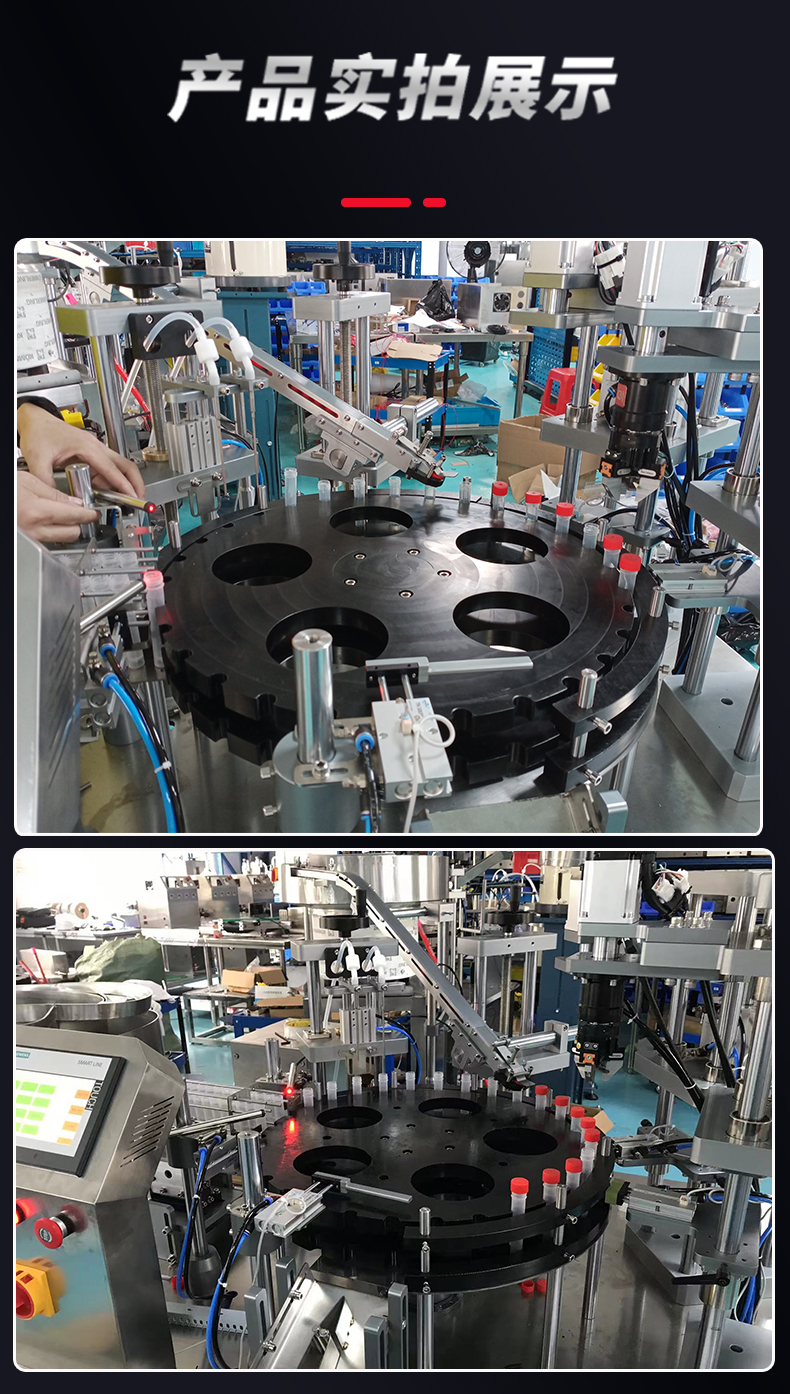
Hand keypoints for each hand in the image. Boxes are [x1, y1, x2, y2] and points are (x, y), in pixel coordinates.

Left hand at [17, 402, 145, 498]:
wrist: (36, 420)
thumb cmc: (39, 432)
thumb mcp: (38, 461)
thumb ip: (47, 484)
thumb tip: (59, 501)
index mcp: (86, 447)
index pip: (111, 468)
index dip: (124, 484)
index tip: (133, 496)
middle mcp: (95, 446)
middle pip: (125, 464)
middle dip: (135, 482)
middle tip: (138, 498)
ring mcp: (95, 449)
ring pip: (118, 467)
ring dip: (120, 483)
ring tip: (119, 499)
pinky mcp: (91, 453)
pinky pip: (106, 469)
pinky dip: (108, 480)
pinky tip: (101, 490)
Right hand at [17, 472, 100, 543]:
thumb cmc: (5, 490)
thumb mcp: (28, 481)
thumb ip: (54, 493)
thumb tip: (75, 502)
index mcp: (37, 511)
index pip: (75, 516)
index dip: (89, 513)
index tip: (93, 512)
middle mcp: (35, 529)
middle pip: (73, 533)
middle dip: (79, 522)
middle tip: (80, 512)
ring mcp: (31, 539)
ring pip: (62, 539)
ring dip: (67, 528)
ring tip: (62, 515)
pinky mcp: (29, 542)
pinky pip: (48, 541)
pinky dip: (53, 532)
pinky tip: (49, 521)